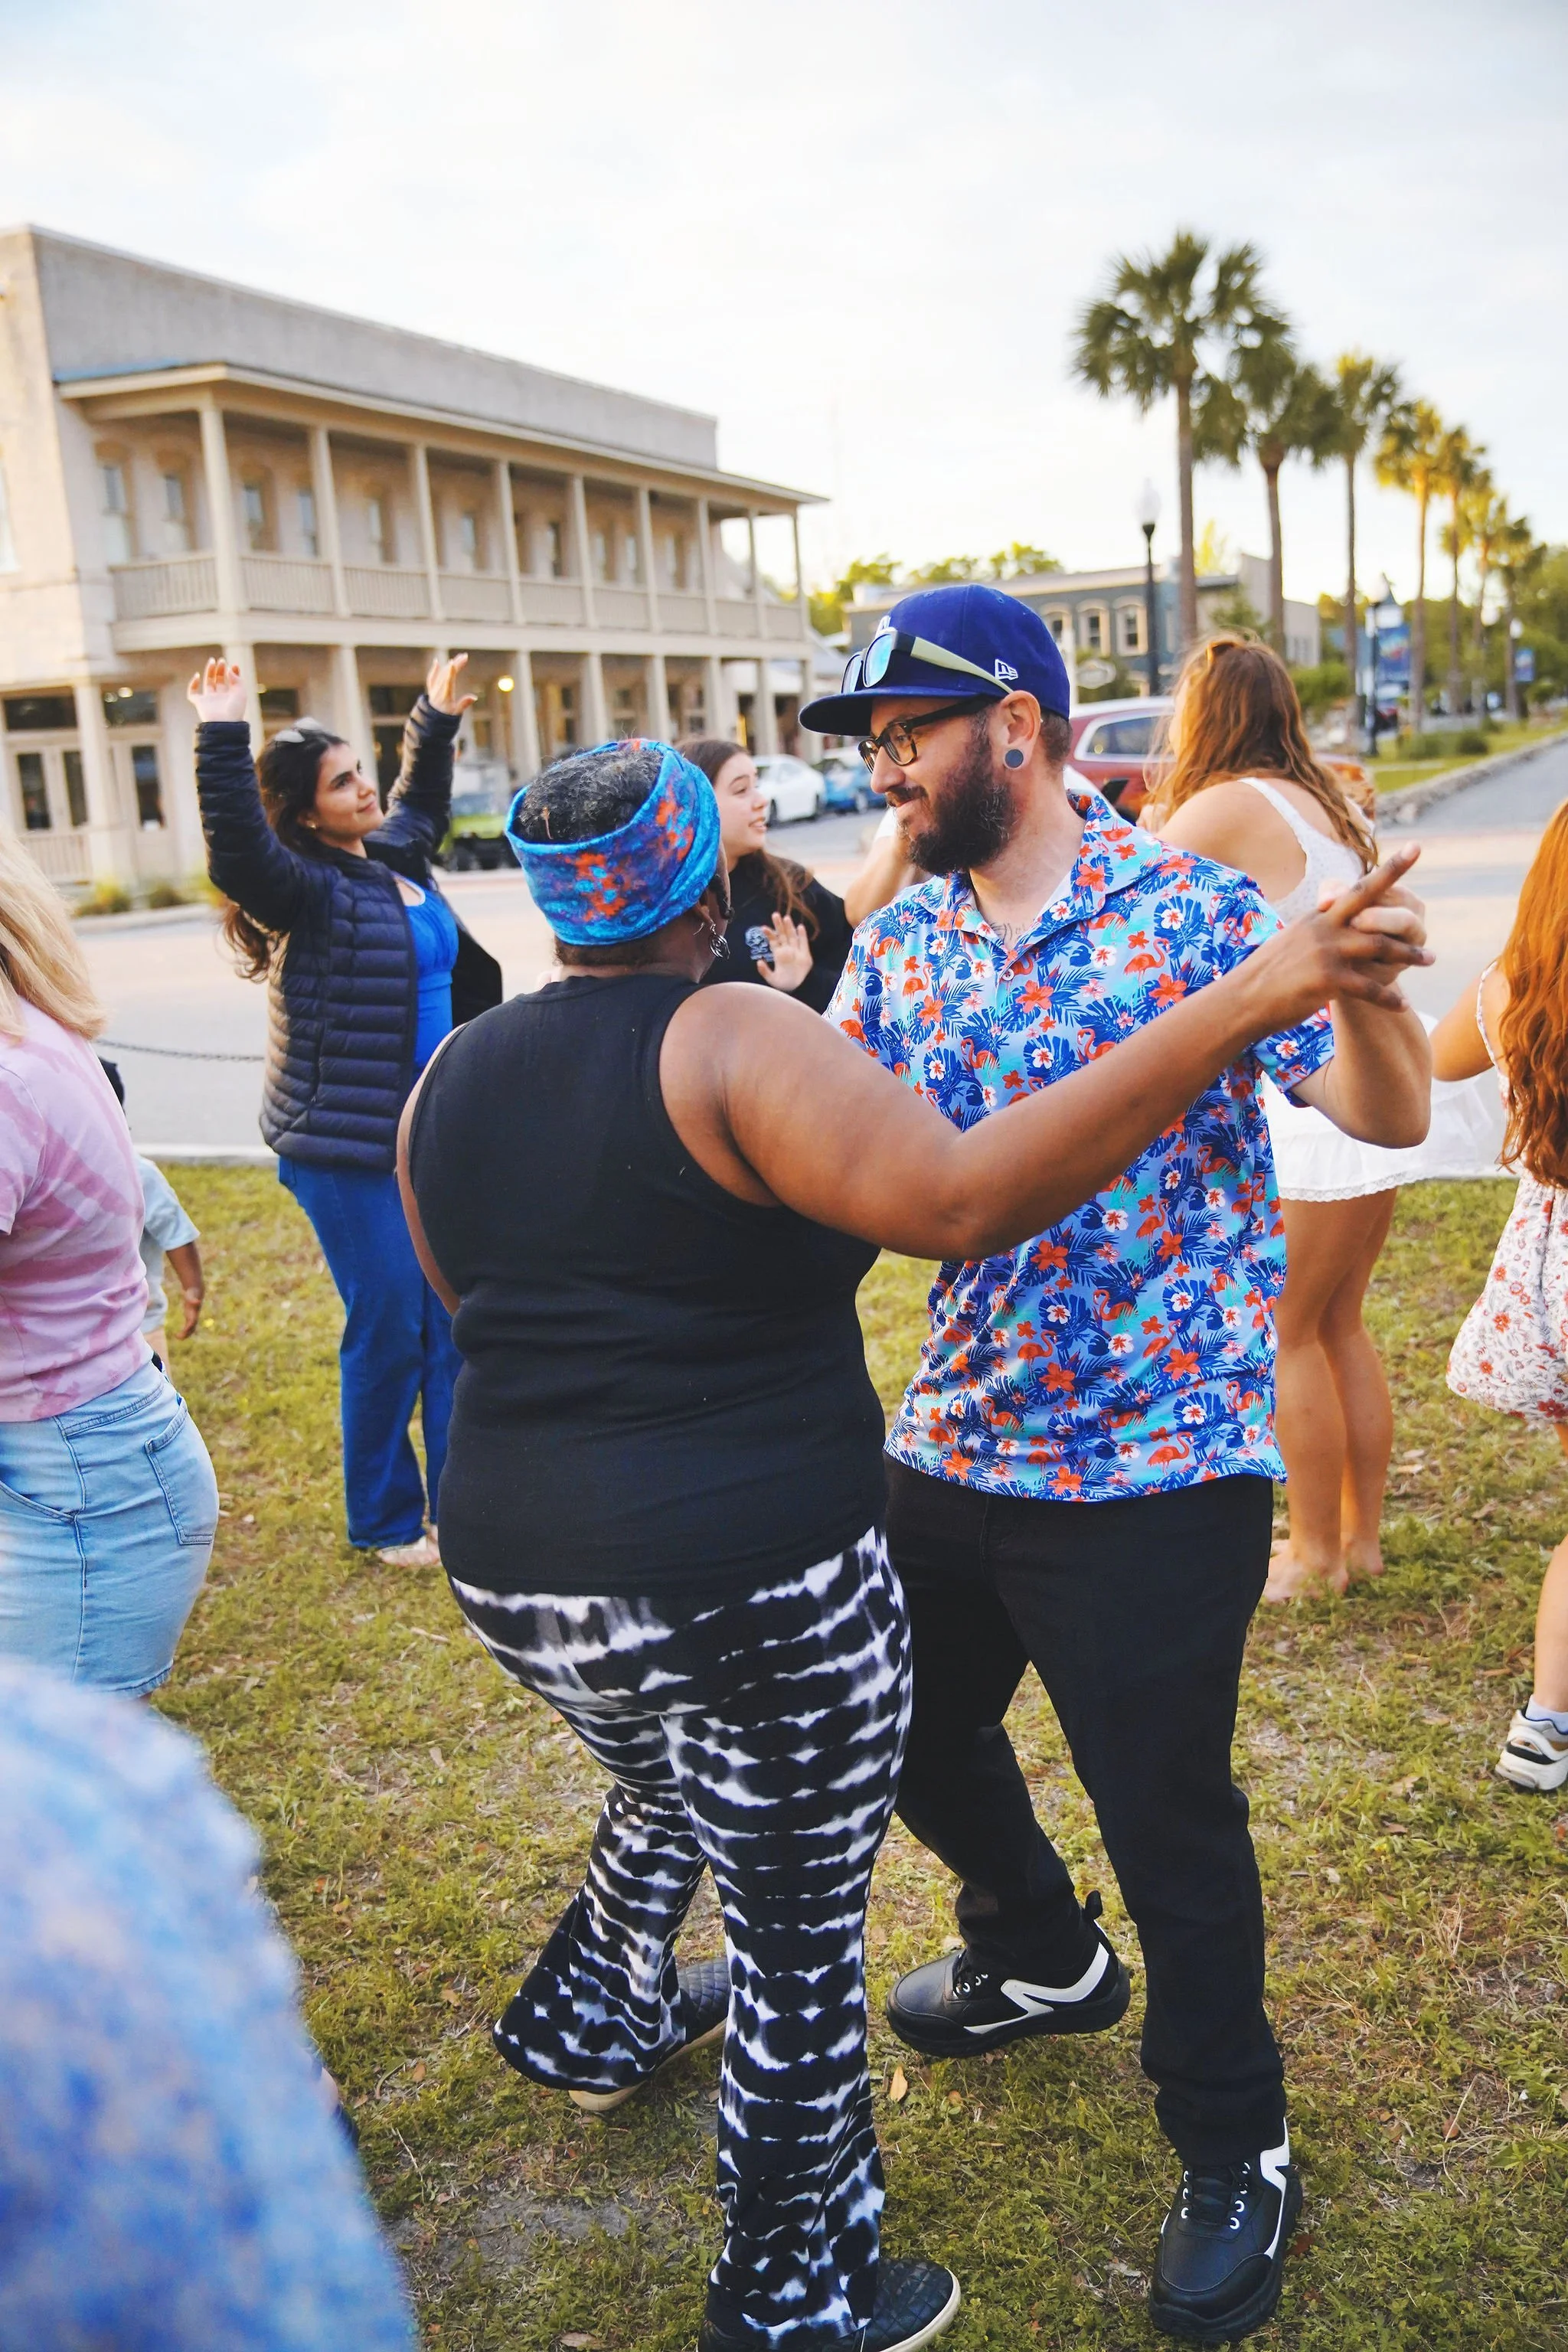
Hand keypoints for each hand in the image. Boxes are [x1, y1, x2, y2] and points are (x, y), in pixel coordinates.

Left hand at [176, 1287, 202, 1339]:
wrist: (196, 1292)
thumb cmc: (192, 1294)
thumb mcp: (191, 1296)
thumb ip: (193, 1300)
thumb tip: (198, 1301)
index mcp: (194, 1314)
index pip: (191, 1323)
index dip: (187, 1328)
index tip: (182, 1332)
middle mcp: (194, 1317)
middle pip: (192, 1328)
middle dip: (186, 1334)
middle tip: (178, 1338)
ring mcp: (193, 1317)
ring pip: (191, 1329)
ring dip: (185, 1335)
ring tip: (177, 1338)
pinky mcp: (189, 1317)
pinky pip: (188, 1327)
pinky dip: (184, 1331)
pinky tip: (178, 1335)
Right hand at [187, 658, 246, 723]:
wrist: (224, 724)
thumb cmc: (235, 711)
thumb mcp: (241, 692)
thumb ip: (236, 679)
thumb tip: (229, 668)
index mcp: (232, 697)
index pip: (231, 681)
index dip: (232, 672)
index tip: (234, 665)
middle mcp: (220, 698)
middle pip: (219, 680)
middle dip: (220, 670)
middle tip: (221, 661)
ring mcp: (210, 700)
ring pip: (208, 683)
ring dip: (209, 671)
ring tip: (212, 661)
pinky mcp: (200, 703)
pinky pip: (192, 693)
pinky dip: (192, 684)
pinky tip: (198, 675)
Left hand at [427, 652, 477, 716]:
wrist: (430, 722)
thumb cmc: (444, 718)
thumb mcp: (456, 713)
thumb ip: (464, 704)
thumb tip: (474, 697)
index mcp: (445, 695)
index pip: (448, 681)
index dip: (450, 671)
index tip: (453, 662)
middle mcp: (438, 690)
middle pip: (447, 673)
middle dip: (456, 663)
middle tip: (464, 656)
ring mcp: (434, 689)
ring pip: (441, 673)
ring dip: (450, 665)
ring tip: (459, 658)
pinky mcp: (431, 689)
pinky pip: (432, 677)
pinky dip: (434, 669)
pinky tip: (437, 661)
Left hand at [758, 913, 813, 992]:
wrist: (797, 989)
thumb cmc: (783, 985)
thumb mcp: (771, 979)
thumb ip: (764, 971)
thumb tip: (758, 961)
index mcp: (778, 955)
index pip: (773, 941)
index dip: (769, 934)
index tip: (763, 927)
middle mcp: (787, 951)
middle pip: (783, 935)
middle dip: (779, 925)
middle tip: (775, 914)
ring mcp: (796, 952)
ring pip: (792, 936)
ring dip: (789, 927)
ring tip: (786, 917)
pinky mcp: (805, 955)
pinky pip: (804, 944)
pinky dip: (802, 935)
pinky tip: (800, 927)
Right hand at [1246, 845, 1433, 1027]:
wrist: (1241, 1000)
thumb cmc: (1265, 975)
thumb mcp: (1291, 941)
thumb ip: (1316, 929)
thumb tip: (1329, 920)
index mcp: (1318, 917)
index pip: (1358, 888)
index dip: (1390, 870)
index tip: (1415, 850)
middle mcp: (1324, 928)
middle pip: (1373, 909)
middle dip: (1404, 910)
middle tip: (1428, 916)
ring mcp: (1326, 953)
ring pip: (1379, 948)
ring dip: (1408, 956)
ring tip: (1429, 960)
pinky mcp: (1327, 981)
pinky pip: (1369, 987)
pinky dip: (1389, 997)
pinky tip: (1402, 1005)